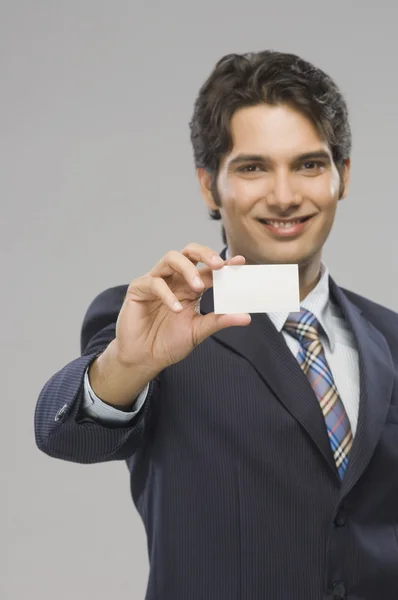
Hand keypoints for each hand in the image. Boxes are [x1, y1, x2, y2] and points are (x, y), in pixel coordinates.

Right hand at [113, 243, 250, 373]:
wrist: (144, 358)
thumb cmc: (169, 343)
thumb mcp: (199, 331)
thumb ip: (220, 321)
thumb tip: (246, 317)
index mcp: (190, 287)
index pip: (209, 269)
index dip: (224, 264)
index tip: (239, 262)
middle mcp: (174, 280)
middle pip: (189, 252)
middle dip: (205, 253)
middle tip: (219, 265)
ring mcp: (156, 281)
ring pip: (171, 258)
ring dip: (188, 269)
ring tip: (198, 287)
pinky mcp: (138, 289)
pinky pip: (154, 282)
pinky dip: (167, 294)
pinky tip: (176, 310)